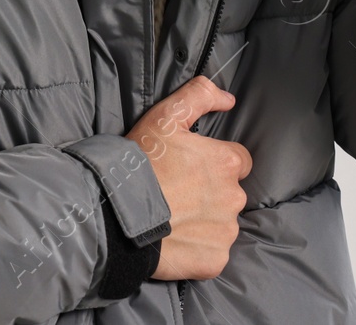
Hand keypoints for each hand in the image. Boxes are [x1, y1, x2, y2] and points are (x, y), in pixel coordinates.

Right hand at [124, 76, 250, 280]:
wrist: (117, 213)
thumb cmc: (141, 163)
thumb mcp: (165, 116)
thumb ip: (200, 96)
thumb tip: (228, 99)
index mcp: (227, 163)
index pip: (238, 161)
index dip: (214, 163)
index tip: (191, 169)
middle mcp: (234, 197)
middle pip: (230, 193)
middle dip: (210, 193)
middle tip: (177, 193)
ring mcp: (226, 231)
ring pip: (223, 224)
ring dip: (205, 221)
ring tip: (174, 217)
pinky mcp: (216, 260)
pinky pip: (214, 253)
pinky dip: (199, 248)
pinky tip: (176, 240)